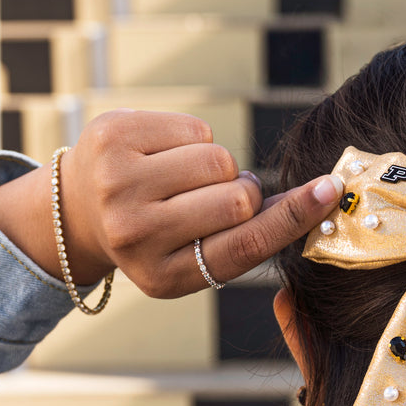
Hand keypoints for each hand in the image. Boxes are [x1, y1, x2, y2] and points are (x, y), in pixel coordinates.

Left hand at [0, 109, 342, 298]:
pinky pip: (195, 128)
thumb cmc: (156, 234)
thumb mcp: (195, 256)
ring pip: (218, 158)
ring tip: (182, 180)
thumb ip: (249, 236)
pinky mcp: (113, 137)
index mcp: (164, 277)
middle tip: (214, 199)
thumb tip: (319, 197)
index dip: (294, 216)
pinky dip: (191, 139)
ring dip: (215, 165)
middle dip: (241, 191)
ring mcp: (117, 183)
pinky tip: (161, 157)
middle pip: (239, 197)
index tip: (330, 190)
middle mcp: (135, 234)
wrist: (75, 210)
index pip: (246, 244)